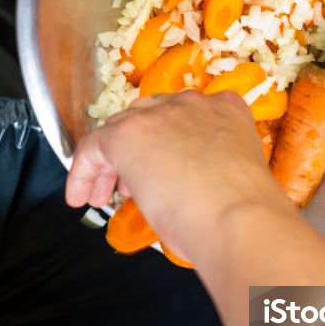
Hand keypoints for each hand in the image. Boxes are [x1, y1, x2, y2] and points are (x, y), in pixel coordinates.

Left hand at [65, 91, 292, 259]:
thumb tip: (186, 190)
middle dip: (137, 153)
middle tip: (128, 188)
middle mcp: (192, 104)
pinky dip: (82, 171)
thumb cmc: (244, 215)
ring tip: (102, 196)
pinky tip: (80, 196)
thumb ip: (207, 169)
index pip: (184, 118)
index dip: (165, 146)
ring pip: (121, 130)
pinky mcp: (126, 134)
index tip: (159, 172)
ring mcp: (159, 114)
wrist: (239, 221)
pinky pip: (94, 146)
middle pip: (149, 119)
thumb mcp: (230, 178)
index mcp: (226, 110)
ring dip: (110, 164)